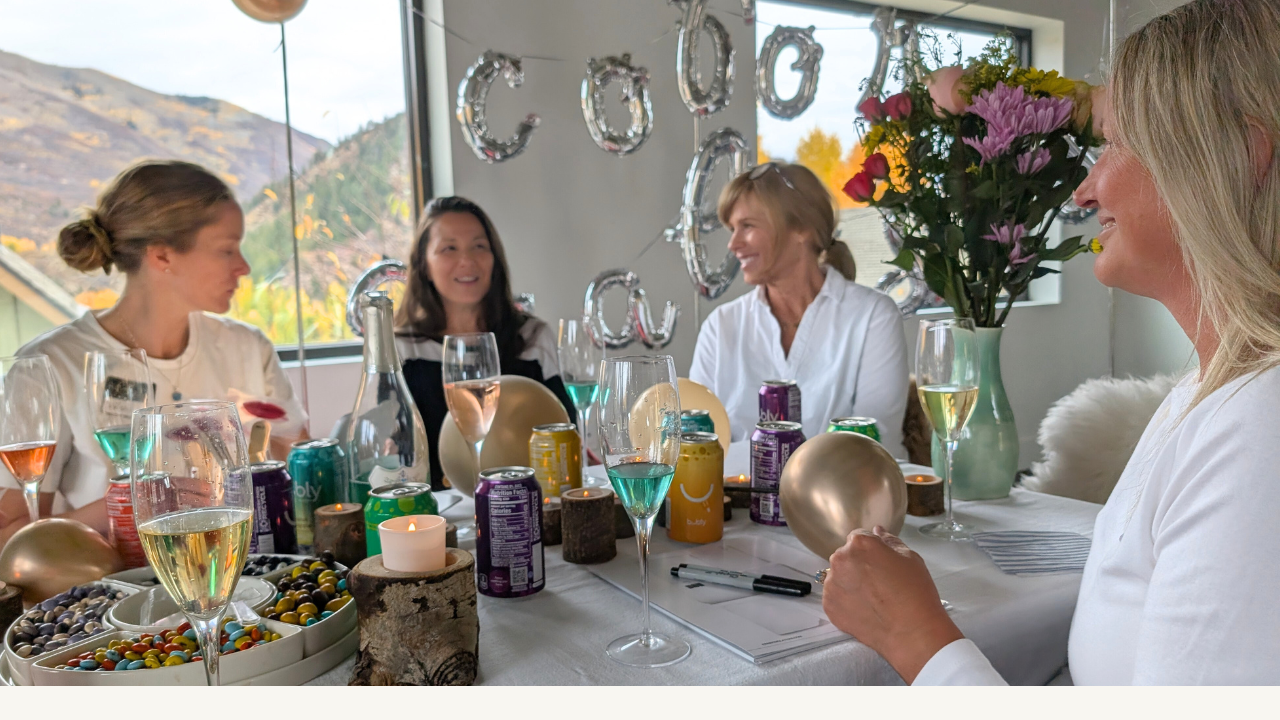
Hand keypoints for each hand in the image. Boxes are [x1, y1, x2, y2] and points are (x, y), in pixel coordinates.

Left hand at [821, 526, 963, 682]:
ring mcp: (832, 584)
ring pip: (839, 577)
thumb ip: (889, 540)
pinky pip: (835, 597)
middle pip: (846, 556)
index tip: (880, 562)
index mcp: (860, 544)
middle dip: (858, 565)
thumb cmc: (914, 594)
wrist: (911, 632)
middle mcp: (840, 560)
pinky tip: (865, 608)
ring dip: (850, 582)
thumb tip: (877, 531)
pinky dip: (846, 601)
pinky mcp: (829, 606)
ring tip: (872, 598)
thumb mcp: (910, 557)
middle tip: (879, 582)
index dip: (871, 550)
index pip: (858, 537)